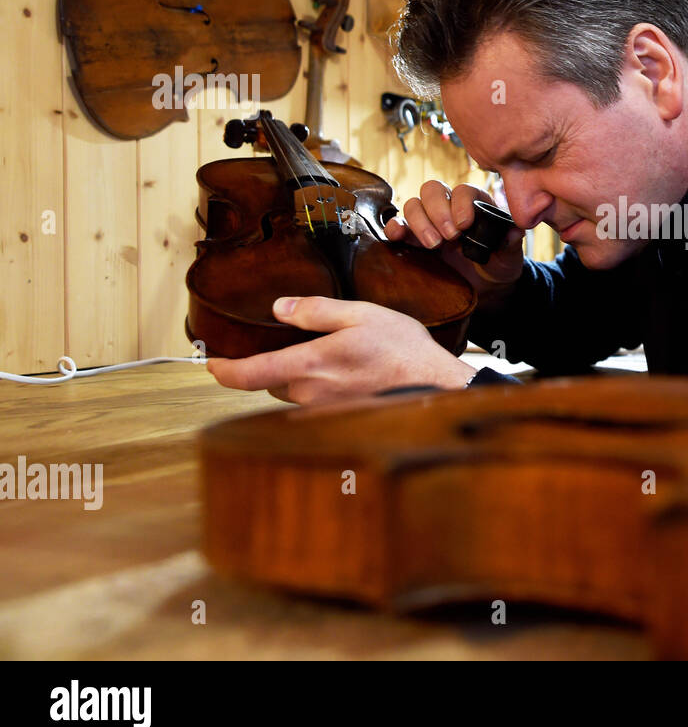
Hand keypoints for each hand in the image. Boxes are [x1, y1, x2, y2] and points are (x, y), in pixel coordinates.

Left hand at [206, 296, 475, 404]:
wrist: (435, 386)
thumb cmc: (402, 350)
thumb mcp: (360, 314)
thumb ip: (316, 311)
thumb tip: (281, 309)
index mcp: (310, 365)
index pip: (250, 374)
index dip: (225, 370)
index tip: (213, 364)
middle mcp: (311, 393)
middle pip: (273, 380)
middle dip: (276, 363)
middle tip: (297, 343)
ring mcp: (324, 409)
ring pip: (294, 391)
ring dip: (300, 374)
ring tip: (330, 354)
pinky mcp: (339, 417)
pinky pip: (315, 401)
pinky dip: (319, 386)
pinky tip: (344, 372)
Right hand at [384, 179, 524, 305]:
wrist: (486, 287)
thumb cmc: (499, 263)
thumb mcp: (510, 255)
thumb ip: (511, 242)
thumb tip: (514, 232)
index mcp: (474, 203)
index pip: (463, 190)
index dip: (461, 203)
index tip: (464, 225)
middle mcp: (449, 207)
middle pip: (432, 190)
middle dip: (438, 211)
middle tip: (448, 237)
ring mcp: (429, 222)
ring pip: (413, 205)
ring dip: (419, 222)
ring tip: (434, 245)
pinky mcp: (414, 239)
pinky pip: (397, 225)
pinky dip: (394, 228)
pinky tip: (397, 237)